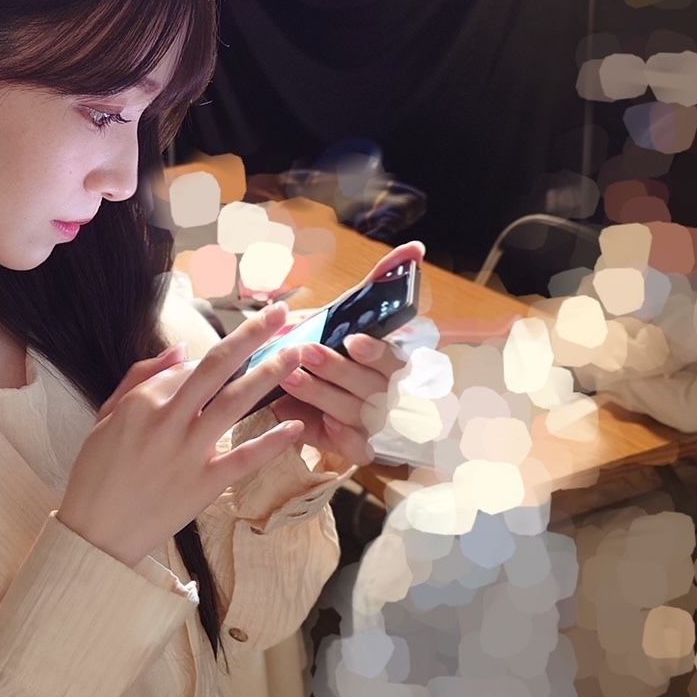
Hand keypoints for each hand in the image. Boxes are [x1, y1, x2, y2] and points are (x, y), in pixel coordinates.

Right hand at [56, 302, 309, 567]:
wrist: (97, 534)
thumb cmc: (97, 473)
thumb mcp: (105, 415)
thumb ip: (140, 378)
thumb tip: (180, 350)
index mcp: (141, 401)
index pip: (189, 367)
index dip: (214, 358)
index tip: (240, 347)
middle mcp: (168, 421)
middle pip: (217, 367)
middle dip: (252, 336)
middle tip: (280, 313)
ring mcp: (189, 453)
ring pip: (235, 403)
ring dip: (269, 374)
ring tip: (297, 353)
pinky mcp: (205, 485)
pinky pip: (244, 458)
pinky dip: (271, 442)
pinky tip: (295, 425)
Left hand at [269, 241, 425, 469]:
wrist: (282, 378)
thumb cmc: (322, 339)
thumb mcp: (343, 309)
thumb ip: (380, 279)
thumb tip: (415, 248)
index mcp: (389, 358)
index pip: (394, 358)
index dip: (376, 351)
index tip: (351, 340)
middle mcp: (386, 391)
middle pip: (373, 387)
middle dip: (337, 369)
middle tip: (305, 353)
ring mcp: (373, 420)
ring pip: (357, 413)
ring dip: (323, 394)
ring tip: (291, 378)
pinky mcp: (355, 445)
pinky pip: (357, 448)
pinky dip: (341, 438)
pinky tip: (321, 425)